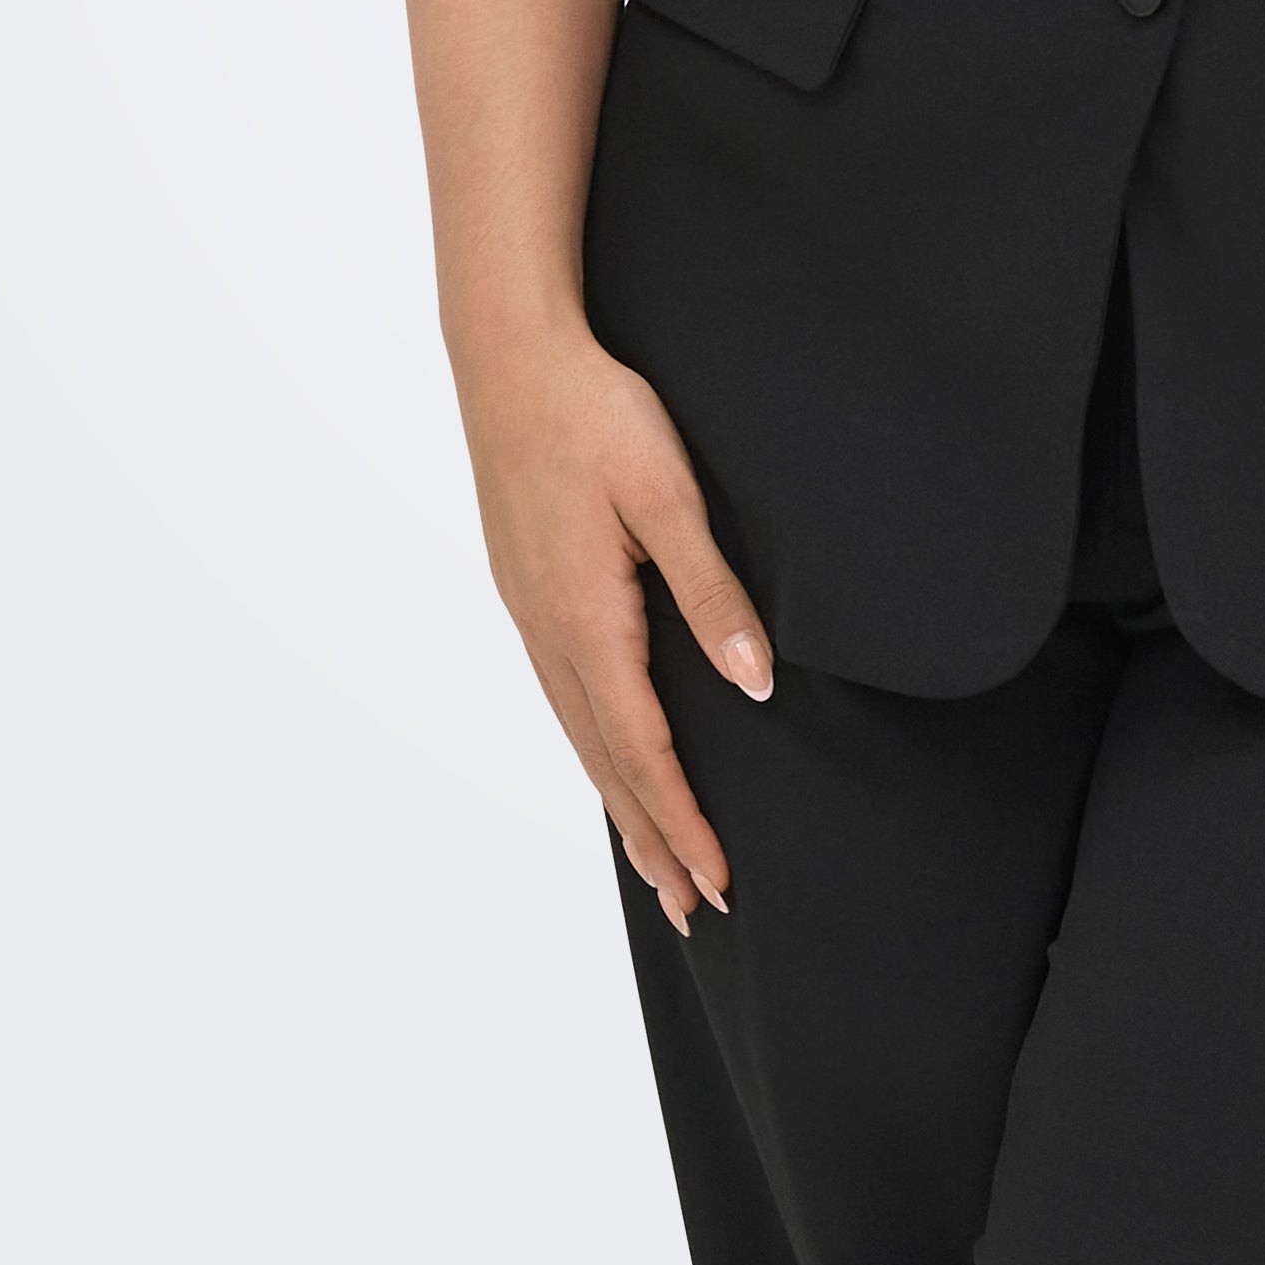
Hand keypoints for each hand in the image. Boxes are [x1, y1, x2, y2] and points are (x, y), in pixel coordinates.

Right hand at [454, 322, 775, 932]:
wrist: (511, 355)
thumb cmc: (596, 413)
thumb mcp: (668, 495)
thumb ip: (712, 593)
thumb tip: (752, 686)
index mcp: (586, 619)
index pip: (644, 749)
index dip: (685, 820)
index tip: (720, 882)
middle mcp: (548, 632)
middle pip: (607, 762)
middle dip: (654, 839)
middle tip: (696, 909)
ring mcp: (528, 613)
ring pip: (580, 735)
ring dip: (623, 804)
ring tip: (657, 866)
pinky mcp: (525, 589)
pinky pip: (563, 696)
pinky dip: (594, 749)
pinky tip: (609, 758)